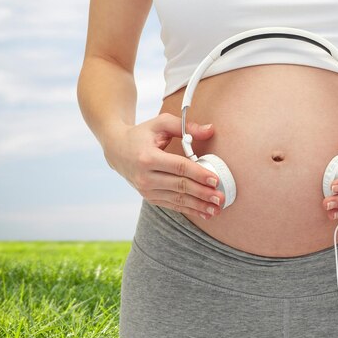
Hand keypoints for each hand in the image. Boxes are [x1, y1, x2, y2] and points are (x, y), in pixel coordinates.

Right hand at [102, 112, 224, 220]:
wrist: (117, 149)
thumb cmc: (142, 134)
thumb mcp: (161, 123)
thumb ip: (186, 127)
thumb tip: (210, 130)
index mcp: (147, 157)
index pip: (178, 167)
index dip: (198, 174)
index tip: (214, 180)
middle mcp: (144, 176)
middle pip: (179, 186)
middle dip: (202, 193)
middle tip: (220, 197)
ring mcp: (145, 190)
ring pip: (177, 199)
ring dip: (198, 205)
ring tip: (216, 209)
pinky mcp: (149, 197)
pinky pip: (172, 205)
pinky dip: (189, 209)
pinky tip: (204, 213)